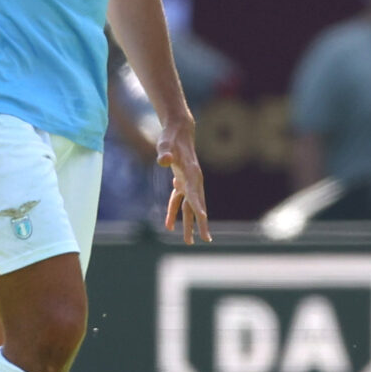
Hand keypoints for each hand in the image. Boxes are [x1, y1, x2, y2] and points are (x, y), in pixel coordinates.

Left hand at [158, 119, 211, 243]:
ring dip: (189, 223)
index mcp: (192, 173)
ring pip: (190, 206)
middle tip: (206, 239)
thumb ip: (165, 152)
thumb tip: (164, 161)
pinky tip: (168, 225)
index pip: (196, 193)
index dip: (199, 206)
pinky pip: (179, 201)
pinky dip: (174, 212)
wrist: (179, 130)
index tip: (203, 219)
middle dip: (201, 222)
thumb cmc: (171, 137)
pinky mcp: (181, 182)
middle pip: (198, 204)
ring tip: (188, 241)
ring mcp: (188, 182)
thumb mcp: (165, 143)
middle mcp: (194, 180)